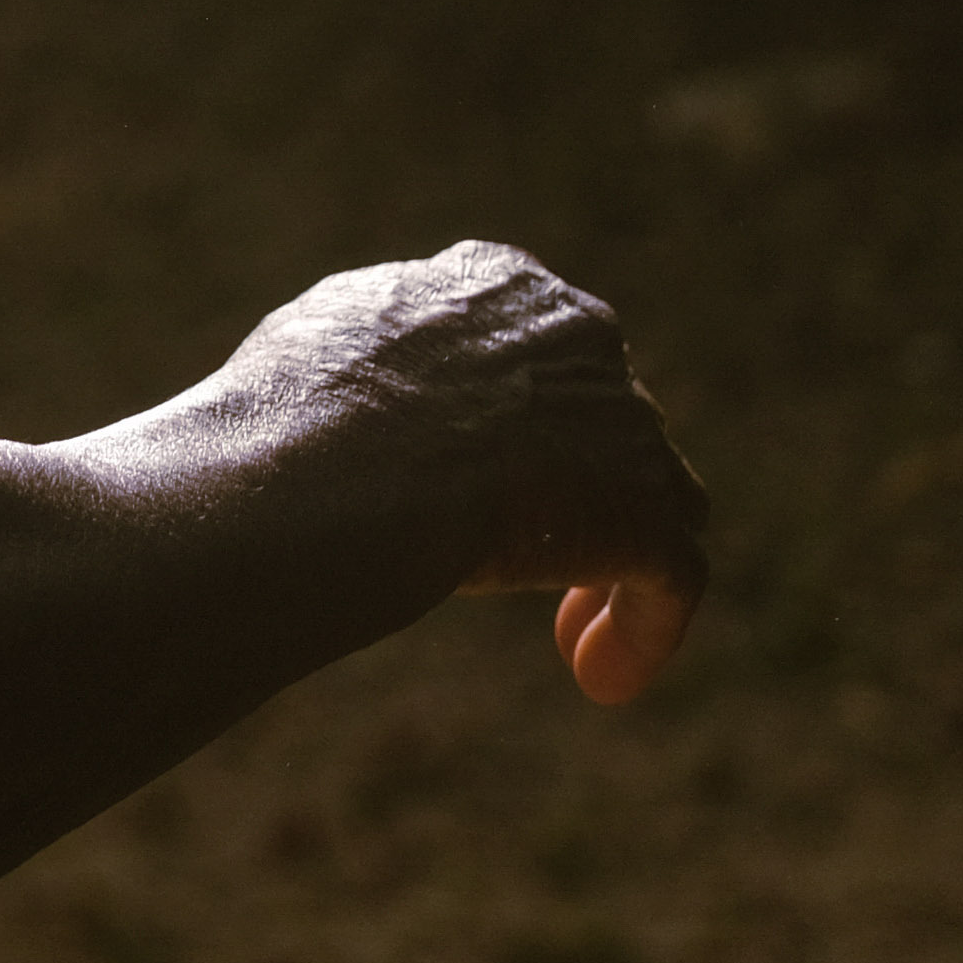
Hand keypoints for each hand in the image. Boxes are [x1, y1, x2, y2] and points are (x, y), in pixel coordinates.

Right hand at [214, 241, 712, 706]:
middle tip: (525, 563)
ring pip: (656, 500)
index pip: (539, 345)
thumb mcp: (315, 348)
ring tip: (576, 646)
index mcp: (497, 283)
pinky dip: (644, 630)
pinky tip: (599, 680)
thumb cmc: (289, 418)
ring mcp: (624, 420)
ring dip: (615, 567)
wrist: (327, 471)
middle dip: (576, 493)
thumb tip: (346, 402)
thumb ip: (372, 361)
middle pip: (608, 422)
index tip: (483, 477)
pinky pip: (673, 576)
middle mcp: (577, 333)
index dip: (522, 419)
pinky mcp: (647, 510)